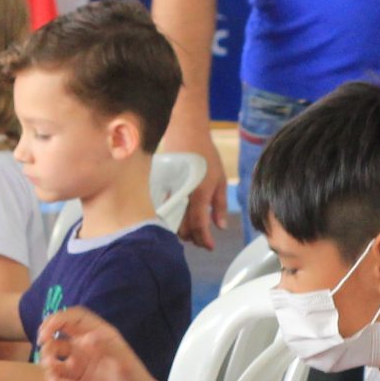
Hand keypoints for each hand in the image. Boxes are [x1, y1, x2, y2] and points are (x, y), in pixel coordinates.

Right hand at [35, 307, 158, 380]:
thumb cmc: (133, 379)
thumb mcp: (123, 362)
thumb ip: (106, 348)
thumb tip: (86, 338)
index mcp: (98, 332)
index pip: (75, 316)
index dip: (59, 318)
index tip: (48, 329)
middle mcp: (86, 342)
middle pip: (61, 328)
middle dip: (47, 331)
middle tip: (41, 342)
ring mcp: (79, 358)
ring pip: (55, 349)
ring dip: (47, 355)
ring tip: (50, 367)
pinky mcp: (74, 375)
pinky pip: (56, 370)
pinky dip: (50, 374)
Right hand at [165, 124, 228, 249]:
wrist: (186, 133)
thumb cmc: (206, 155)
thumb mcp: (219, 179)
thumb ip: (220, 205)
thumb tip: (220, 227)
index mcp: (199, 194)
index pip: (199, 226)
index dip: (204, 240)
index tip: (210, 247)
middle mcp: (182, 196)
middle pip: (183, 229)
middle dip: (193, 238)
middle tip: (202, 239)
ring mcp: (168, 192)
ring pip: (171, 222)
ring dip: (181, 231)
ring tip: (192, 231)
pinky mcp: (159, 187)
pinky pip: (163, 210)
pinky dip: (171, 219)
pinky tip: (179, 219)